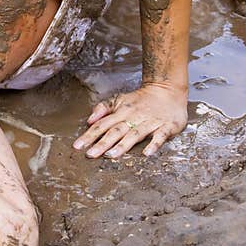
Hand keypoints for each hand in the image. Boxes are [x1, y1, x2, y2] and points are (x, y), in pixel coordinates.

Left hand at [72, 83, 187, 158]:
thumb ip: (103, 109)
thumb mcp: (120, 100)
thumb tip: (88, 120)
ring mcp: (150, 122)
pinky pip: (160, 136)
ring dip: (122, 145)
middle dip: (102, 143)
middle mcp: (134, 118)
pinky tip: (146, 154)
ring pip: (134, 134)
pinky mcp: (166, 126)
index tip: (77, 146)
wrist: (168, 90)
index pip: (102, 125)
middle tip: (90, 154)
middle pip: (115, 131)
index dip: (89, 135)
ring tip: (111, 155)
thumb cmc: (141, 99)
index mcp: (121, 112)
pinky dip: (153, 145)